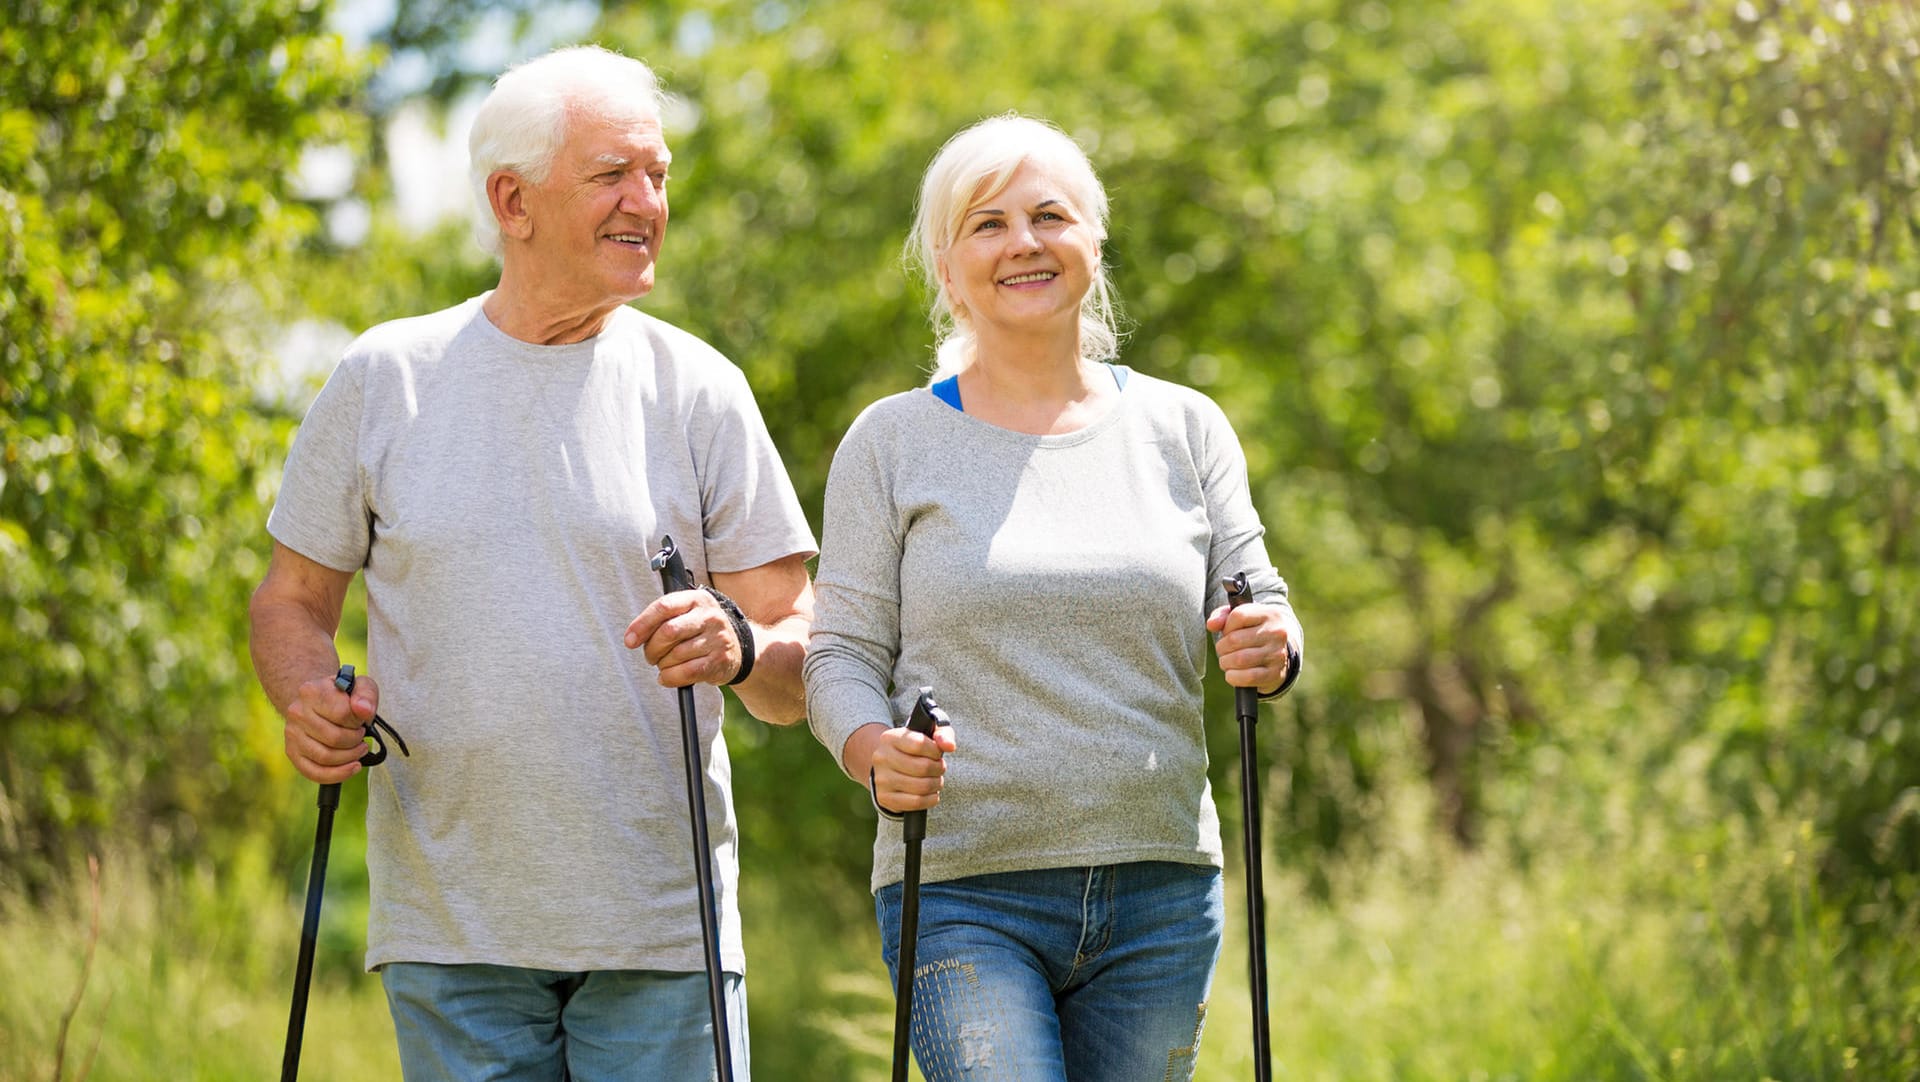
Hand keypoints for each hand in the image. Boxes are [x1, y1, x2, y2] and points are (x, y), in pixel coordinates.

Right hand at [283, 671, 377, 783]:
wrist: (318, 701)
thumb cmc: (342, 695)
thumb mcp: (360, 686)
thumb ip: (366, 695)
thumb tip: (364, 710)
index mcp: (311, 691)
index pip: (342, 713)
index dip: (358, 721)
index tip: (361, 720)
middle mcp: (297, 712)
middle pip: (334, 738)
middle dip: (356, 741)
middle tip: (361, 736)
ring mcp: (292, 734)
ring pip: (325, 757)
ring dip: (349, 758)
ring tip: (358, 749)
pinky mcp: (292, 752)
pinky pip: (314, 772)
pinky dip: (337, 775)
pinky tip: (352, 767)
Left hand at [625, 589, 742, 686]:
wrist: (739, 648)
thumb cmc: (702, 631)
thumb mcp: (687, 614)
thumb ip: (663, 618)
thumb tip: (633, 637)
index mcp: (697, 599)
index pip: (664, 606)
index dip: (642, 624)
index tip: (630, 640)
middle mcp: (710, 616)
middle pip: (668, 632)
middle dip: (652, 648)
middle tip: (651, 656)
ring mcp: (717, 638)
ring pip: (675, 655)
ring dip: (662, 665)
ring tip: (665, 665)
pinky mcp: (720, 660)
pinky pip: (687, 672)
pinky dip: (670, 677)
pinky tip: (668, 676)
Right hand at [868, 722, 957, 815]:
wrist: (889, 768)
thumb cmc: (914, 750)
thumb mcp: (928, 735)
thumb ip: (942, 735)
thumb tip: (950, 746)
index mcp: (890, 738)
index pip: (919, 744)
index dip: (935, 751)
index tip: (937, 753)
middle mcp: (882, 758)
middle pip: (923, 767)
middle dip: (939, 769)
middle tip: (940, 768)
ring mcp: (881, 779)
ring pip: (921, 786)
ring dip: (936, 784)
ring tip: (936, 780)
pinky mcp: (884, 798)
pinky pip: (916, 802)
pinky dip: (930, 799)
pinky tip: (932, 794)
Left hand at [1206, 601, 1300, 695]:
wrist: (1278, 653)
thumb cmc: (1253, 632)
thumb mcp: (1241, 617)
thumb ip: (1222, 616)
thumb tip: (1211, 625)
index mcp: (1269, 614)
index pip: (1238, 616)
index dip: (1226, 626)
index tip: (1228, 632)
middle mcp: (1277, 633)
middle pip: (1234, 640)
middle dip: (1221, 647)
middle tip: (1223, 650)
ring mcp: (1278, 654)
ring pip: (1239, 659)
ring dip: (1225, 662)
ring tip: (1227, 661)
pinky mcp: (1275, 673)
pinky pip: (1248, 677)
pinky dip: (1233, 677)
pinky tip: (1232, 674)